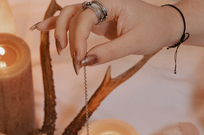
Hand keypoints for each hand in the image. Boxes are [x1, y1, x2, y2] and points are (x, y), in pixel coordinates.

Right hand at [33, 0, 180, 71]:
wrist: (163, 25)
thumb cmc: (152, 30)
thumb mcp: (134, 43)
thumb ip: (110, 51)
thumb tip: (85, 61)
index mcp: (111, 2)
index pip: (85, 18)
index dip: (78, 39)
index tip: (80, 59)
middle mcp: (100, 3)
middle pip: (71, 13)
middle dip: (66, 36)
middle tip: (71, 58)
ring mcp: (96, 11)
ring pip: (68, 16)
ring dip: (58, 31)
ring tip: (58, 50)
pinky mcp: (94, 21)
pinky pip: (72, 21)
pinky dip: (56, 25)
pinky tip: (40, 29)